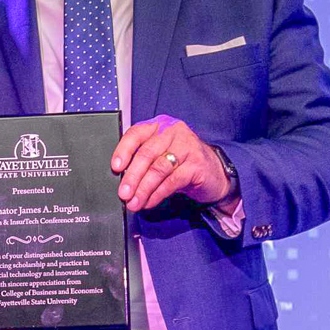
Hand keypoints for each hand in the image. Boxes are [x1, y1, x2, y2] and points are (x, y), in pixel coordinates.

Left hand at [112, 115, 236, 213]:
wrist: (213, 173)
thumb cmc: (181, 164)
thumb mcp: (160, 157)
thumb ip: (142, 162)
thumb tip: (120, 181)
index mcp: (159, 126)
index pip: (136, 133)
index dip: (124, 150)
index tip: (115, 167)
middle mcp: (173, 131)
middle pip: (147, 154)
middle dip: (132, 177)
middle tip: (123, 194)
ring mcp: (187, 146)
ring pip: (158, 168)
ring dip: (143, 189)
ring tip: (134, 203)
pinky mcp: (197, 164)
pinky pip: (172, 180)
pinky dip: (158, 194)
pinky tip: (149, 202)